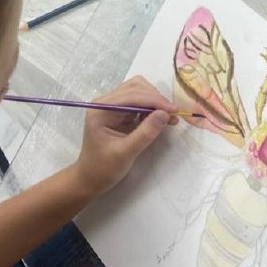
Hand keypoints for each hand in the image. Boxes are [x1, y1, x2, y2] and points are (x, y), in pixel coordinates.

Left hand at [72, 76, 177, 195]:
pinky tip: (161, 120)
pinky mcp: (120, 113)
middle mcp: (105, 102)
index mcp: (101, 109)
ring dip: (155, 102)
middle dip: (156, 98)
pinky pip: (139, 102)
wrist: (91, 179)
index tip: (174, 111)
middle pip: (136, 87)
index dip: (155, 100)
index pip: (132, 95)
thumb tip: (165, 114)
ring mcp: (112, 106)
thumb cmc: (104, 168)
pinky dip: (152, 108)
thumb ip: (145, 133)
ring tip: (169, 118)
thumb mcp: (126, 152)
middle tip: (172, 115)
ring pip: (139, 92)